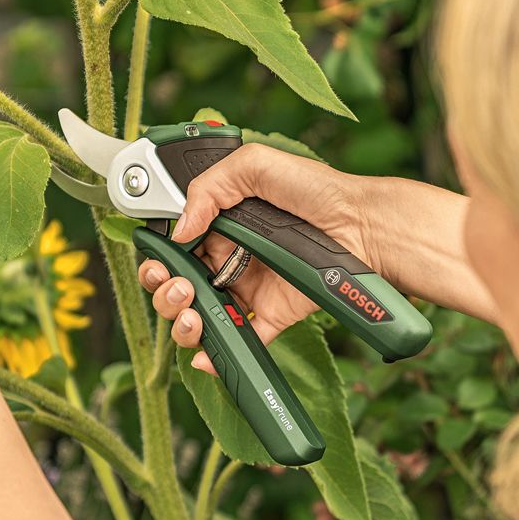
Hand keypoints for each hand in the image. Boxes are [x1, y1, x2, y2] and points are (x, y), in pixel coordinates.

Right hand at [138, 144, 372, 373]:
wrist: (362, 224)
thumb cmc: (316, 190)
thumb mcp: (255, 165)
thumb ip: (209, 187)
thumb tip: (180, 228)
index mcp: (219, 228)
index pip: (175, 250)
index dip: (159, 261)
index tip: (156, 264)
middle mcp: (229, 261)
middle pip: (179, 287)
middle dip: (166, 293)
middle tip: (179, 287)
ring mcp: (248, 291)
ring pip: (201, 317)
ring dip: (184, 322)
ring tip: (193, 312)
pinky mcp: (270, 316)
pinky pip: (240, 340)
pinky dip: (218, 354)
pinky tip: (206, 353)